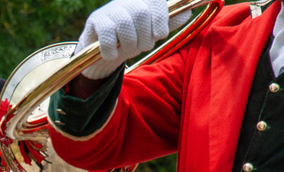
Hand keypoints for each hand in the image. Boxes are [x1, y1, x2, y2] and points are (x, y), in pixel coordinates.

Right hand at [75, 0, 190, 78]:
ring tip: (129, 51)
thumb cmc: (132, 38)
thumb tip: (187, 12)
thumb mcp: (152, 30)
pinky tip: (113, 55)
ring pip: (124, 23)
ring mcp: (110, 9)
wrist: (103, 50)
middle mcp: (127, 0)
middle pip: (141, 12)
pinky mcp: (95, 20)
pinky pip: (107, 34)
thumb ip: (169, 22)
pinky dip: (112, 49)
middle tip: (143, 46)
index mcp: (144, 0)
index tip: (158, 35)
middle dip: (145, 36)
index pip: (156, 3)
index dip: (161, 21)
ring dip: (130, 44)